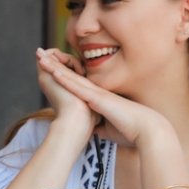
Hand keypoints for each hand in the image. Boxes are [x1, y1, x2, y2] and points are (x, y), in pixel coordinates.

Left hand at [42, 56, 167, 146]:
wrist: (147, 131)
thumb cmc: (131, 131)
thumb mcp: (109, 130)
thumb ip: (100, 128)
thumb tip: (91, 132)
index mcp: (100, 100)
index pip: (78, 87)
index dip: (64, 77)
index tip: (51, 69)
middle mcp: (97, 93)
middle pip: (72, 77)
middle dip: (56, 66)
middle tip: (41, 56)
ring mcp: (98, 94)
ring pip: (73, 78)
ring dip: (56, 68)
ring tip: (41, 58)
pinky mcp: (99, 99)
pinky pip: (79, 87)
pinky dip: (66, 80)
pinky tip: (54, 72)